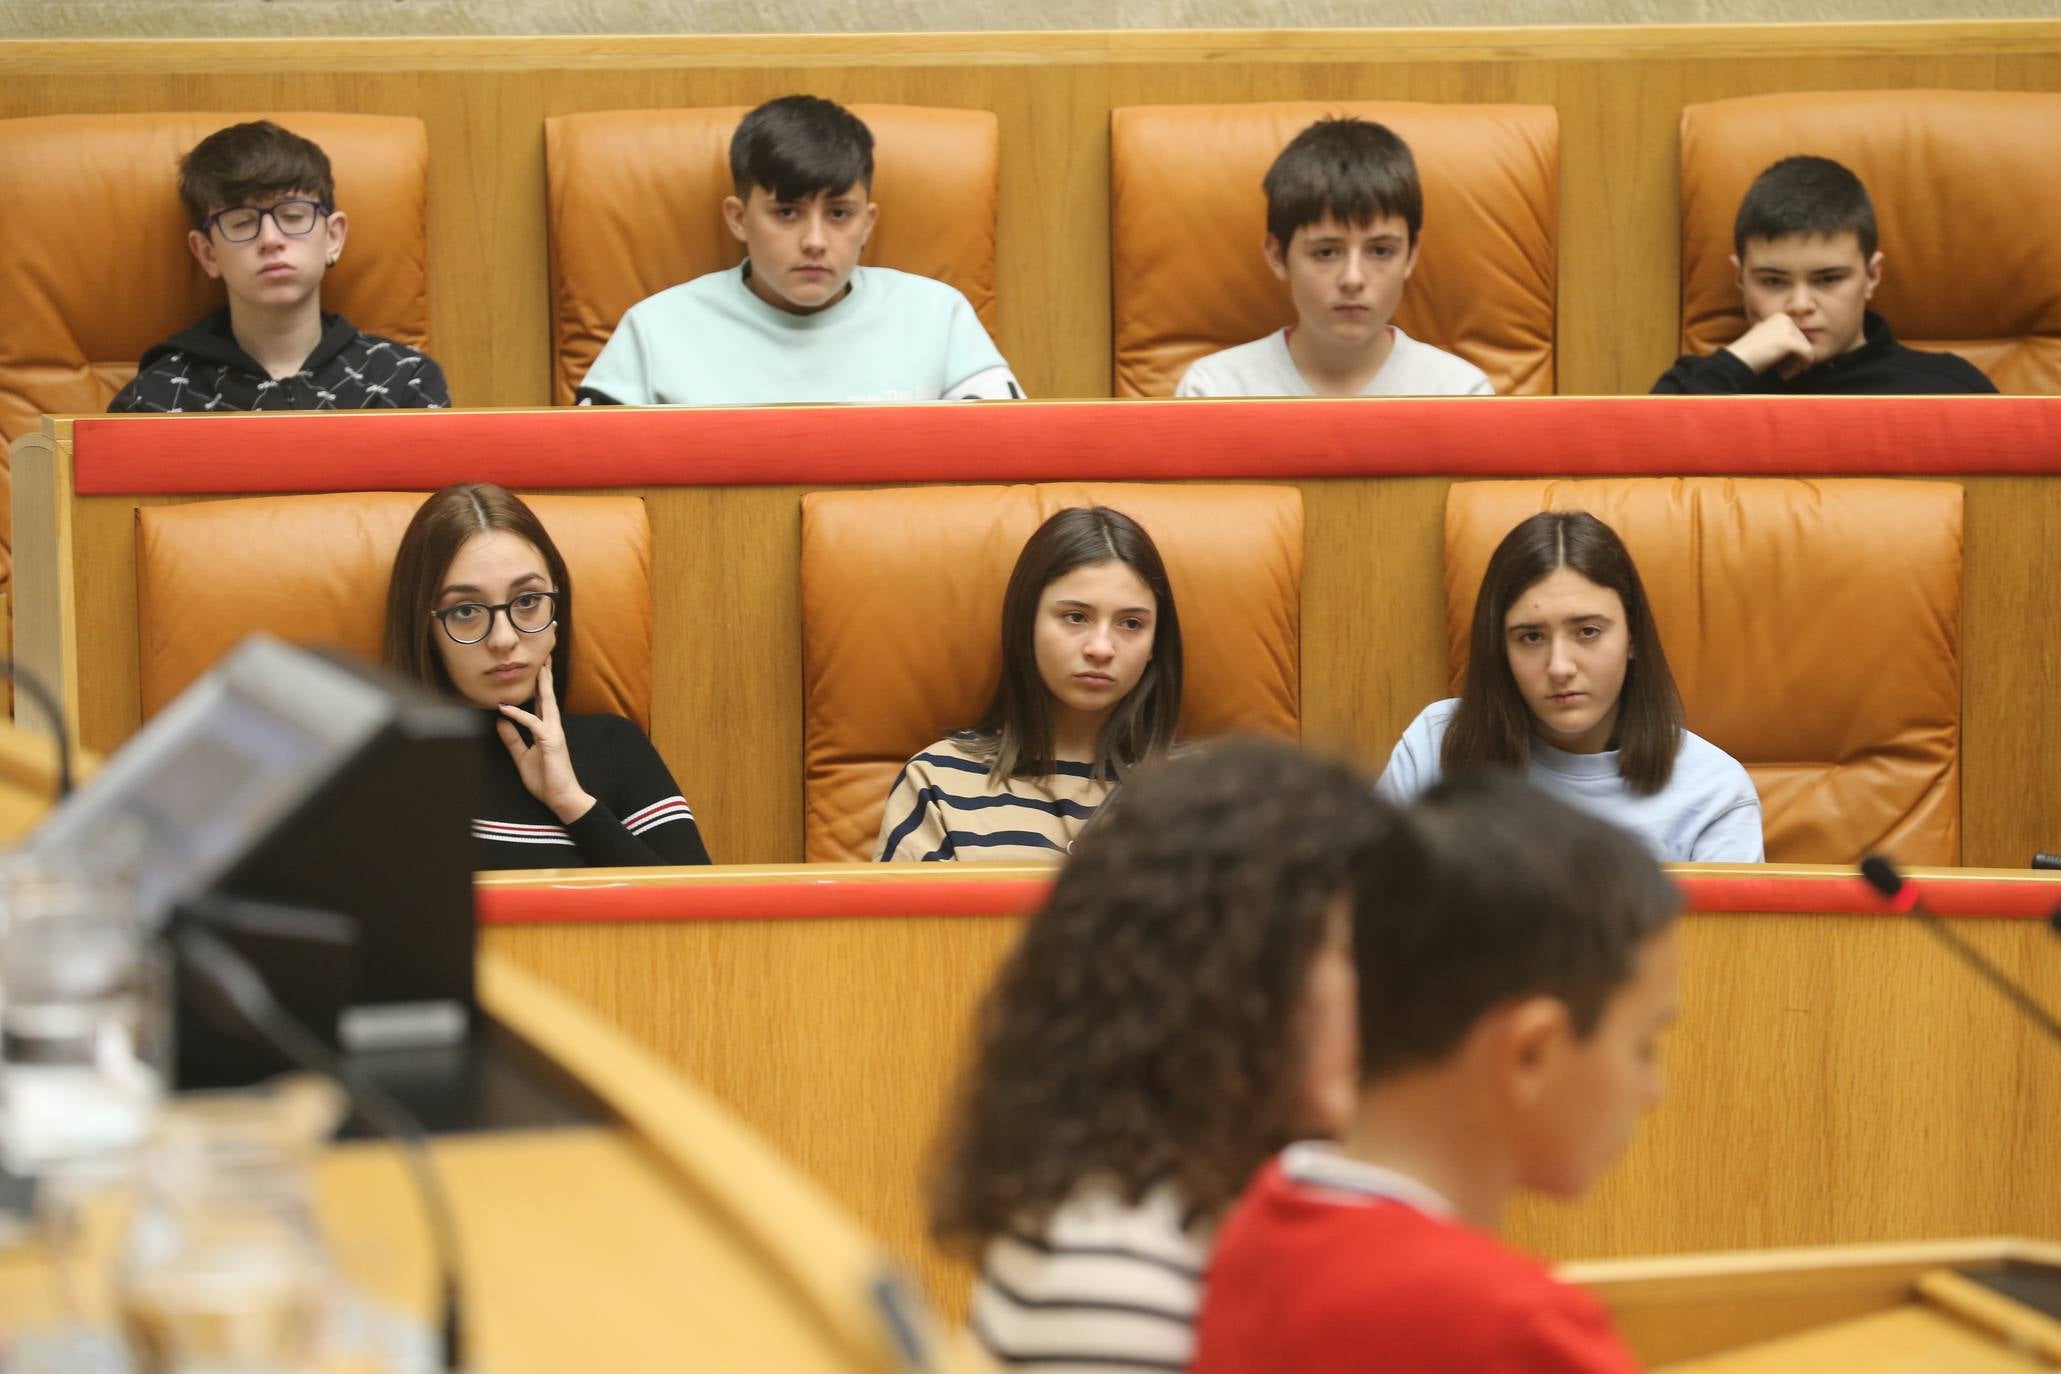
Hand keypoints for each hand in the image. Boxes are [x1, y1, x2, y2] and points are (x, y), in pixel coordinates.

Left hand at [496, 661, 594, 823]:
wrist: (561, 798)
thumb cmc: (546, 780)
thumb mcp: (522, 757)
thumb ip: (513, 739)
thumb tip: (501, 720)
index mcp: (547, 730)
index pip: (543, 703)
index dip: (540, 686)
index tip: (539, 668)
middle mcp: (553, 727)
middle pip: (549, 696)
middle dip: (546, 676)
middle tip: (545, 656)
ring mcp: (553, 734)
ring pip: (547, 704)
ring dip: (543, 685)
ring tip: (540, 667)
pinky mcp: (550, 742)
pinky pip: (532, 724)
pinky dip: (518, 715)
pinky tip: (505, 708)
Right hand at [1723, 314, 1815, 378]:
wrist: (1735, 361)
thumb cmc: (1747, 356)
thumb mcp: (1768, 343)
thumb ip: (1783, 341)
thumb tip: (1805, 351)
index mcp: (1779, 317)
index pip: (1797, 336)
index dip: (1792, 354)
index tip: (1780, 366)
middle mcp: (1785, 319)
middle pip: (1804, 342)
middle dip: (1795, 360)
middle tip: (1781, 372)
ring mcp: (1787, 329)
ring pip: (1807, 349)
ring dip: (1796, 365)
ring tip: (1782, 374)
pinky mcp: (1789, 340)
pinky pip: (1808, 355)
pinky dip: (1798, 368)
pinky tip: (1784, 375)